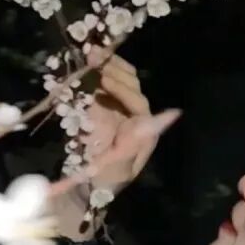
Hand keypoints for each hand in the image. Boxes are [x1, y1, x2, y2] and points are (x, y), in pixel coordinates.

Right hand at [82, 48, 159, 194]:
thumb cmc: (103, 184)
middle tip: (94, 58)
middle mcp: (133, 116)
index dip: (123, 90)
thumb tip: (162, 120)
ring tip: (90, 53)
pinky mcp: (100, 108)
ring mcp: (116, 110)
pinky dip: (95, 71)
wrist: (82, 190)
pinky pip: (101, 85)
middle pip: (131, 86)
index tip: (103, 80)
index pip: (138, 104)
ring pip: (119, 80)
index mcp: (143, 132)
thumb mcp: (117, 170)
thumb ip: (134, 146)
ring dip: (107, 65)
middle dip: (114, 71)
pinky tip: (85, 60)